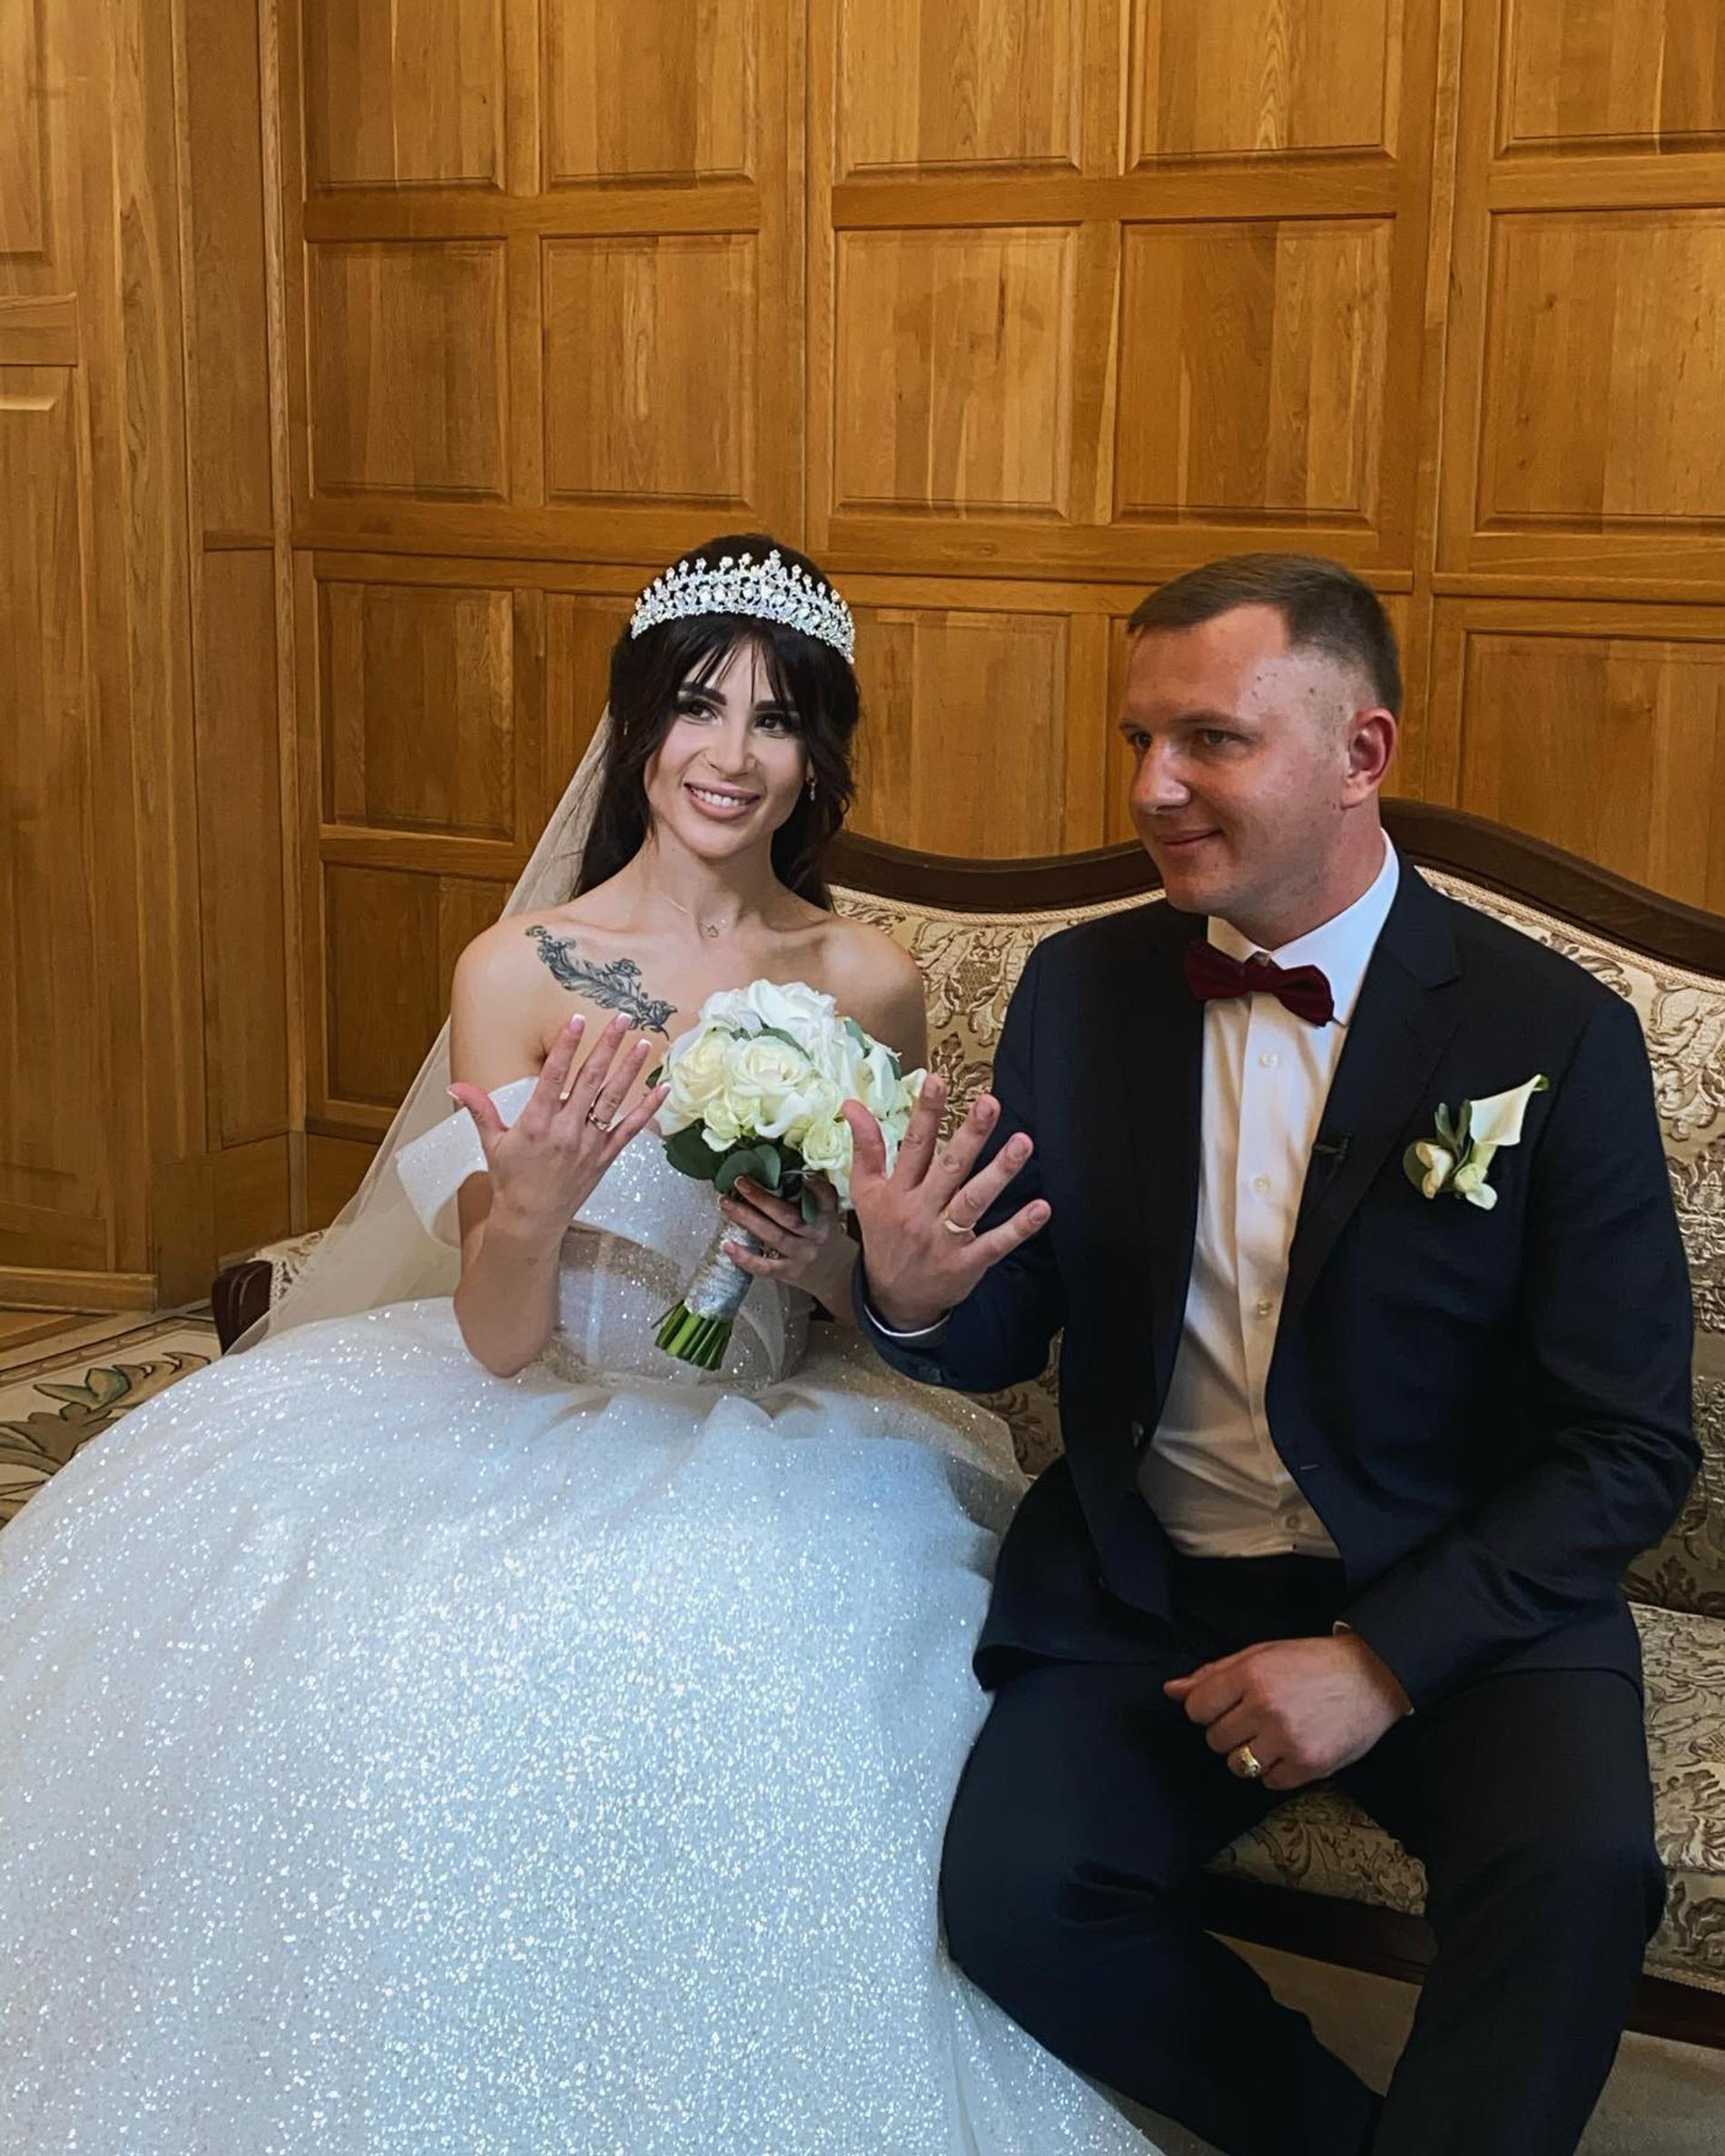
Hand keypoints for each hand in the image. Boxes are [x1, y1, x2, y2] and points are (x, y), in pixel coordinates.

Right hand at [447, 1013, 668, 1239]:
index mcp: (537, 1122)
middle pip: (590, 1080)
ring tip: (644, 1044)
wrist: (531, 1220)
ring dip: (629, 1070)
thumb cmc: (511, 1180)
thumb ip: (479, 1109)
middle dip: (607, 1046)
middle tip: (622, 1020)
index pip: (553, 1075)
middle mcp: (566, 1130)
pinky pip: (630, 1129)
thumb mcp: (492, 1142)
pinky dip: (647, 1109)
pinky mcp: (605, 1156)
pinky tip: (661, 1089)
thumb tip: (456, 1086)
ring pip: (613, 1100)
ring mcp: (589, 1143)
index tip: (577, 1020)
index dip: (566, 1046)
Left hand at [719, 1173, 854, 1314]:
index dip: (816, 1188)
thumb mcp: (830, 1217)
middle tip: (740, 1182)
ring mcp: (800, 1256)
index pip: (825, 1201)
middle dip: (761, 1198)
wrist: (840, 1276)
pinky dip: (744, 1257)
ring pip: (772, 1236)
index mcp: (826, 1220)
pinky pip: (764, 1266)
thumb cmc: (828, 1240)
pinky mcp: (788, 1273)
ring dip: (746, 1218)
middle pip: (787, 1216)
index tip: (804, 1176)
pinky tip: (727, 1245)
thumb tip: (798, 1174)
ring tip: (727, 1204)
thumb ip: (817, 1197)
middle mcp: (813, 1237)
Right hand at [841, 1072, 1049, 1332]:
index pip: (913, 1145)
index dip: (925, 1113)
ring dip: (1000, 1173)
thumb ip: (865, 1148)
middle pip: (949, 1168)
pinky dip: (1019, 1228)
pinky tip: (1042, 1208)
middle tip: (990, 1103)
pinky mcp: (967, 1263)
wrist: (892, 1299)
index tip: (938, 1080)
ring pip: (974, 1201)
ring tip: (1024, 1143)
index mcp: (898, 1191)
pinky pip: (996, 1243)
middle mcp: (921, 1211)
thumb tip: (853, 1103)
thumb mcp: (866, 1193)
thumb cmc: (883, 1236)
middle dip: (970, 1135)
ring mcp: (945, 1238)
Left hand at [1164, 1634, 1411, 1791]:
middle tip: (1254, 1717)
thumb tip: (1172, 1691)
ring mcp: (1288, 1740)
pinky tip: (1290, 1749)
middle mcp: (1266, 1708)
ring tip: (1272, 1734)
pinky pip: (1268, 1782)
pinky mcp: (1308, 1767)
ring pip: (1237, 1765)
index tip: (1223, 1704)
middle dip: (1228, 1730)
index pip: (1195, 1708)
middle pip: (1214, 1739)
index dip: (1205, 1708)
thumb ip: (1213, 1674)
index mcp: (1251, 1674)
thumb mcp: (1261, 1654)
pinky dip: (1275, 1770)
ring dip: (1249, 1753)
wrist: (1371, 1677)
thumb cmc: (1312, 1662)